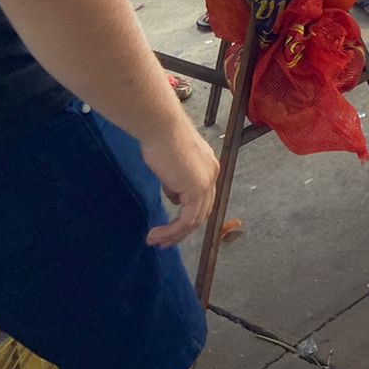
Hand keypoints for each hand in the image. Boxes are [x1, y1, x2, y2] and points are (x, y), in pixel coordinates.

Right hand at [140, 118, 218, 247]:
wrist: (161, 127)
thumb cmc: (160, 138)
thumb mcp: (170, 164)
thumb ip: (176, 181)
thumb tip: (174, 196)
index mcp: (208, 166)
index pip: (202, 198)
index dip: (188, 214)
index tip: (170, 226)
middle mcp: (212, 174)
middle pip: (202, 211)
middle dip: (183, 230)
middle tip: (165, 241)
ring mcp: (207, 182)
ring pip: (195, 220)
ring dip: (175, 234)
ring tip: (156, 242)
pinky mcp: (197, 189)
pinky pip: (186, 220)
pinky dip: (171, 231)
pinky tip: (156, 234)